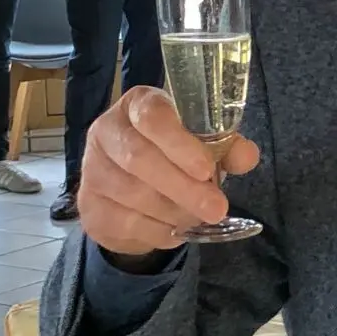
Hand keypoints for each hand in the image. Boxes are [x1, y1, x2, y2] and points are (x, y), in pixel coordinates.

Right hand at [79, 87, 259, 256]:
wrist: (133, 193)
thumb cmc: (174, 157)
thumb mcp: (204, 146)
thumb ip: (227, 148)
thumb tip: (247, 156)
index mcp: (138, 105)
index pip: (152, 115)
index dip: (179, 143)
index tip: (206, 169)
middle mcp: (107, 130)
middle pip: (139, 157)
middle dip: (183, 186)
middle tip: (216, 208)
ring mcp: (92, 169)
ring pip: (132, 193)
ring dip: (173, 210)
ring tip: (199, 217)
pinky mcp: (89, 206)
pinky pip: (125, 222)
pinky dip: (158, 230)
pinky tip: (177, 229)